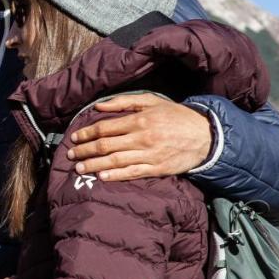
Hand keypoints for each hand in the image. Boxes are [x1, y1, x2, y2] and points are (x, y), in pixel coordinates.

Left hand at [67, 93, 212, 181]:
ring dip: (94, 165)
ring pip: (115, 161)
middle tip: (71, 155)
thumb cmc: (176, 116)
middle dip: (85, 151)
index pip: (105, 128)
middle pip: (106, 146)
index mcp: (139, 120)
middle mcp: (142, 138)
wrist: (206, 135)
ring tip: (79, 168)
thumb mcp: (152, 101)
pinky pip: (132, 173)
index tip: (74, 138)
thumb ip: (124, 102)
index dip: (86, 134)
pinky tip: (101, 176)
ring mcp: (149, 155)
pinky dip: (115, 175)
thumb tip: (98, 106)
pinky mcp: (157, 168)